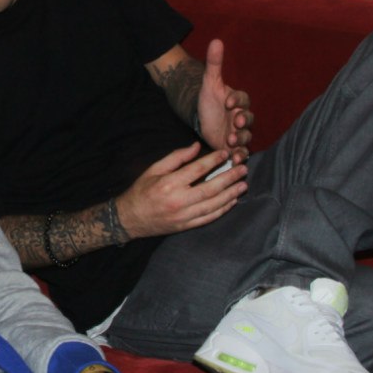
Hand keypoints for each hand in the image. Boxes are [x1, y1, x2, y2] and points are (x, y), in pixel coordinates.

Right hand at [115, 143, 246, 238]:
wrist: (129, 219)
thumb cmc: (141, 191)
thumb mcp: (154, 169)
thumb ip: (176, 157)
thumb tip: (196, 146)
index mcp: (169, 183)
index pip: (197, 170)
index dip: (214, 160)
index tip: (225, 153)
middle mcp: (178, 200)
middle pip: (211, 188)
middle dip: (230, 178)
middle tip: (243, 169)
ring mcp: (183, 215)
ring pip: (214, 205)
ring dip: (231, 194)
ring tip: (243, 184)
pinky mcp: (186, 226)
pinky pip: (209, 218)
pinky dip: (223, 210)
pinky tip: (232, 201)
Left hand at [197, 39, 253, 162]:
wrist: (202, 119)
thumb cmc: (208, 101)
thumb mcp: (209, 83)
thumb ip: (214, 63)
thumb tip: (216, 40)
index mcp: (238, 100)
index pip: (243, 99)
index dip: (237, 101)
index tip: (228, 102)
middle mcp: (242, 116)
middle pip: (249, 119)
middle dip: (243, 122)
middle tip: (235, 123)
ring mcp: (240, 132)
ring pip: (247, 136)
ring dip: (241, 139)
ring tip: (230, 140)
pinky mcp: (235, 147)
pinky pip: (242, 152)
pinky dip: (239, 155)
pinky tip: (233, 158)